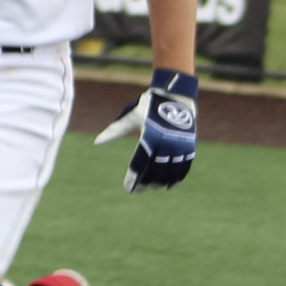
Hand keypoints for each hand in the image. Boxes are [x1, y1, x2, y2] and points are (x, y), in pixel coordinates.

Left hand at [93, 69, 197, 191]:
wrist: (176, 95)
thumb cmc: (150, 105)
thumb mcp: (132, 116)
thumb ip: (116, 130)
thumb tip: (97, 142)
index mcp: (150, 136)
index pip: (140, 163)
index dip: (133, 178)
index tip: (128, 188)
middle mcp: (166, 143)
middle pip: (156, 171)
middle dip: (146, 182)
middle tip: (139, 190)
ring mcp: (180, 146)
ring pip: (171, 172)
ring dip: (161, 182)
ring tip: (152, 187)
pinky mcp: (189, 147)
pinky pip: (184, 167)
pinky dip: (177, 178)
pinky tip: (169, 186)